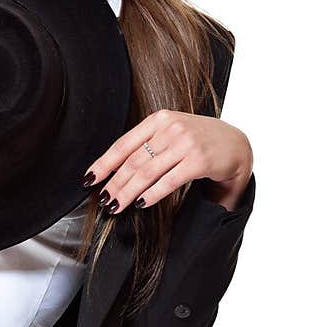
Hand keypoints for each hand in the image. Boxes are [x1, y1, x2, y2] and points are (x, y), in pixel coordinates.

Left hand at [82, 110, 253, 213]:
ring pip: (147, 172)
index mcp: (159, 119)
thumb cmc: (199, 142)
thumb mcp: (171, 134)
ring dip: (128, 192)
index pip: (124, 144)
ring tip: (116, 206)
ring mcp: (186, 143)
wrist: (237, 145)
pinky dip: (152, 194)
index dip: (104, 163)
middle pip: (133, 161)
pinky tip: (141, 203)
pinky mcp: (199, 160)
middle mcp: (171, 127)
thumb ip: (148, 145)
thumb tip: (114, 170)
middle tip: (103, 200)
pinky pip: (168, 181)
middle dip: (114, 183)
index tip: (89, 179)